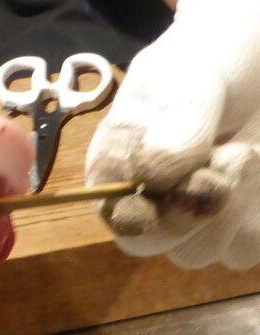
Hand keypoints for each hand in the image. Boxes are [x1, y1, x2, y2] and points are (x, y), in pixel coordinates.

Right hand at [85, 0, 259, 269]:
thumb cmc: (211, 59)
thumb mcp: (189, 78)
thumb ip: (174, 124)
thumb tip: (152, 178)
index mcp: (116, 165)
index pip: (111, 212)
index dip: (139, 212)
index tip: (184, 180)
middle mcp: (145, 198)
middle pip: (146, 244)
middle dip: (187, 214)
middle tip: (232, 155)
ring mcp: (190, 218)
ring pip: (194, 254)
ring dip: (228, 211)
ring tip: (245, 151)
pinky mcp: (237, 227)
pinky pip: (242, 251)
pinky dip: (257, 220)